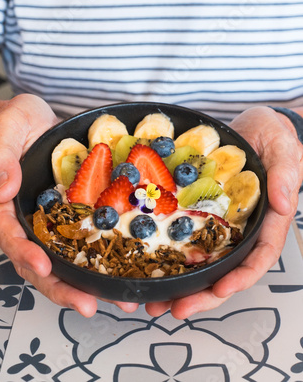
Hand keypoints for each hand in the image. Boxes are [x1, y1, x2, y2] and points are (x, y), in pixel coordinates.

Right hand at [0, 94, 137, 316]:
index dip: (25, 254)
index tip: (44, 267)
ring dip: (85, 280)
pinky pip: (81, 238)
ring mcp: (47, 218)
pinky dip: (99, 255)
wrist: (24, 120)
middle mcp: (23, 219)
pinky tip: (124, 267)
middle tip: (88, 304)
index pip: (9, 235)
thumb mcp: (3, 128)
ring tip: (118, 298)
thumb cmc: (7, 122)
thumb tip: (3, 189)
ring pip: (62, 257)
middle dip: (61, 286)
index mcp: (1, 203)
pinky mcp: (68, 211)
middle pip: (36, 261)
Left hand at [146, 106, 302, 318]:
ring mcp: (219, 222)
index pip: (258, 256)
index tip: (221, 288)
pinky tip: (148, 264)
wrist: (251, 126)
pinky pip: (183, 236)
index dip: (241, 276)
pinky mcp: (199, 211)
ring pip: (202, 261)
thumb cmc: (272, 136)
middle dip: (203, 294)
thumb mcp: (283, 147)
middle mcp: (241, 228)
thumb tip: (283, 203)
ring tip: (154, 301)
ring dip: (180, 284)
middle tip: (174, 308)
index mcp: (266, 220)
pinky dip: (168, 254)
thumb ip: (286, 172)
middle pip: (226, 269)